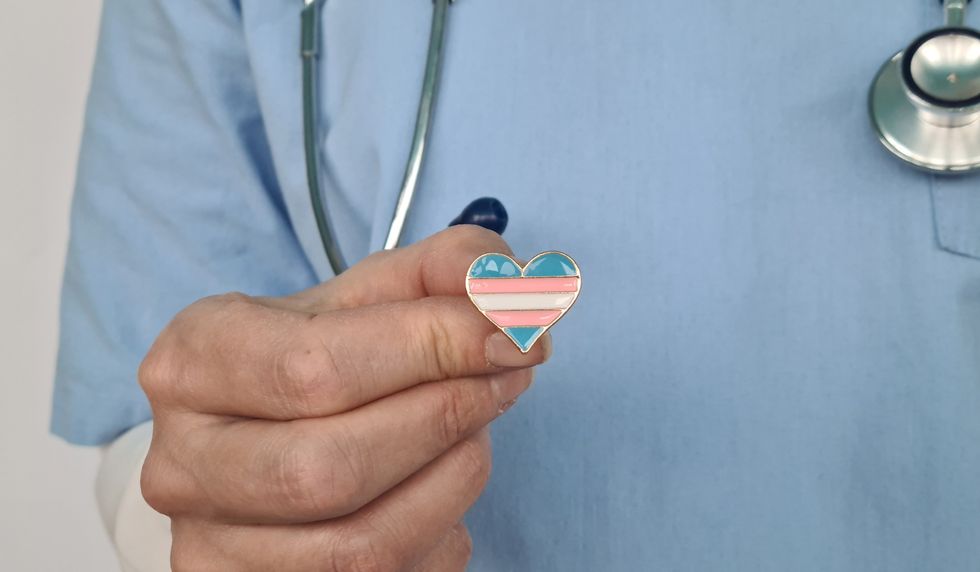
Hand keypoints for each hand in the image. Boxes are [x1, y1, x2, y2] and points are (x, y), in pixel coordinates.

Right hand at [138, 226, 550, 570]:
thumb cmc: (326, 354)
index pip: (317, 368)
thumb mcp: (374, 293)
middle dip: (445, 421)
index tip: (512, 337)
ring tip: (475, 434)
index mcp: (195, 359)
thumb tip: (510, 289)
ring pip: (359, 545)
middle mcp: (181, 460)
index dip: (432, 353)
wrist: (272, 430)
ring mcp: (210, 543)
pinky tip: (435, 489)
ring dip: (452, 483)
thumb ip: (445, 269)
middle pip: (332, 467)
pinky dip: (436, 536)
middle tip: (506, 381)